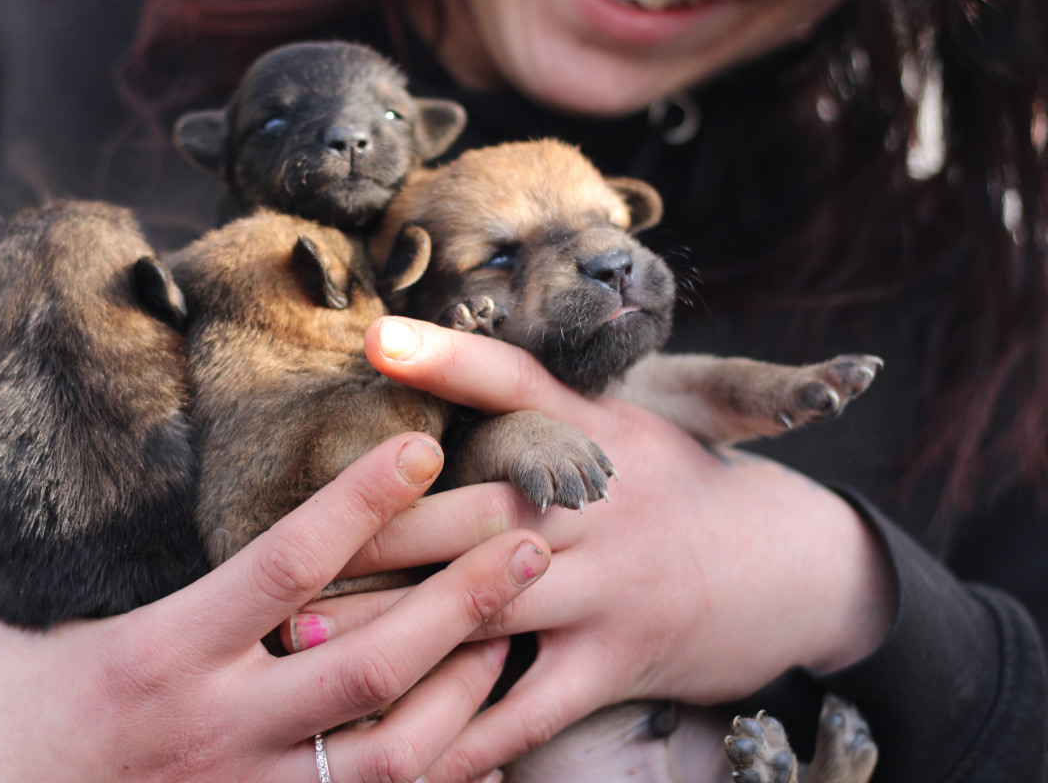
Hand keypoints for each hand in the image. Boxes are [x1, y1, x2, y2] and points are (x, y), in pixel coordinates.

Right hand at [0, 433, 551, 782]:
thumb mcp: (14, 615)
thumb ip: (84, 550)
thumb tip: (118, 463)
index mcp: (162, 653)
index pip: (284, 564)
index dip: (362, 503)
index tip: (424, 451)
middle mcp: (216, 726)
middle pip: (369, 661)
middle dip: (462, 600)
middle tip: (528, 542)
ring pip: (388, 752)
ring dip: (463, 688)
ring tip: (511, 631)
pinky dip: (437, 778)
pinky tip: (480, 739)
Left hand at [284, 318, 895, 781]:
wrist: (792, 568)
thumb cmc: (679, 491)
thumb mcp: (626, 431)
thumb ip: (541, 411)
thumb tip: (437, 367)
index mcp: (596, 436)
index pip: (518, 384)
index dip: (449, 358)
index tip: (379, 340)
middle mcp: (599, 505)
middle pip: (477, 510)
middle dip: (381, 534)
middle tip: (289, 552)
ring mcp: (610, 587)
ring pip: (488, 606)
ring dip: (393, 630)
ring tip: (307, 645)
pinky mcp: (619, 660)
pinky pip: (531, 708)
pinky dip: (467, 735)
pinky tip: (405, 755)